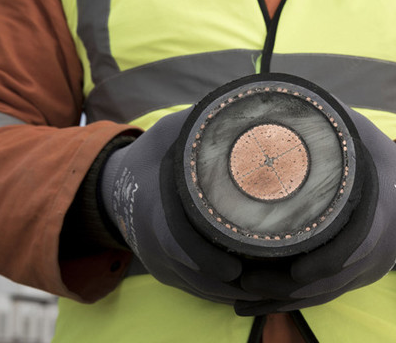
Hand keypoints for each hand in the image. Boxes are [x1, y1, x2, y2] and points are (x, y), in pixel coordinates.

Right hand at [100, 108, 258, 303]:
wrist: (117, 185)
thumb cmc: (153, 155)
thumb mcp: (175, 132)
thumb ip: (207, 122)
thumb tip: (250, 103)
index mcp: (156, 211)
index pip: (180, 244)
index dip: (208, 260)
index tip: (237, 269)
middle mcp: (156, 246)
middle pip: (200, 279)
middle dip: (240, 283)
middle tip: (278, 277)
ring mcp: (162, 264)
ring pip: (203, 291)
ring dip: (238, 292)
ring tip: (276, 283)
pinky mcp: (170, 274)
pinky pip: (200, 291)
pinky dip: (228, 292)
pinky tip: (257, 284)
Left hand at [235, 104, 395, 314]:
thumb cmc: (379, 157)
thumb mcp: (358, 133)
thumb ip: (324, 119)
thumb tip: (276, 94)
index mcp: (382, 211)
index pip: (357, 245)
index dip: (326, 262)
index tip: (292, 270)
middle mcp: (376, 248)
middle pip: (332, 280)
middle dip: (289, 288)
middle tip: (245, 281)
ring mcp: (366, 268)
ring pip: (323, 295)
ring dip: (283, 301)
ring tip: (241, 300)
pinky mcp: (354, 277)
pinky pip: (322, 297)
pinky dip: (289, 304)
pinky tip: (255, 306)